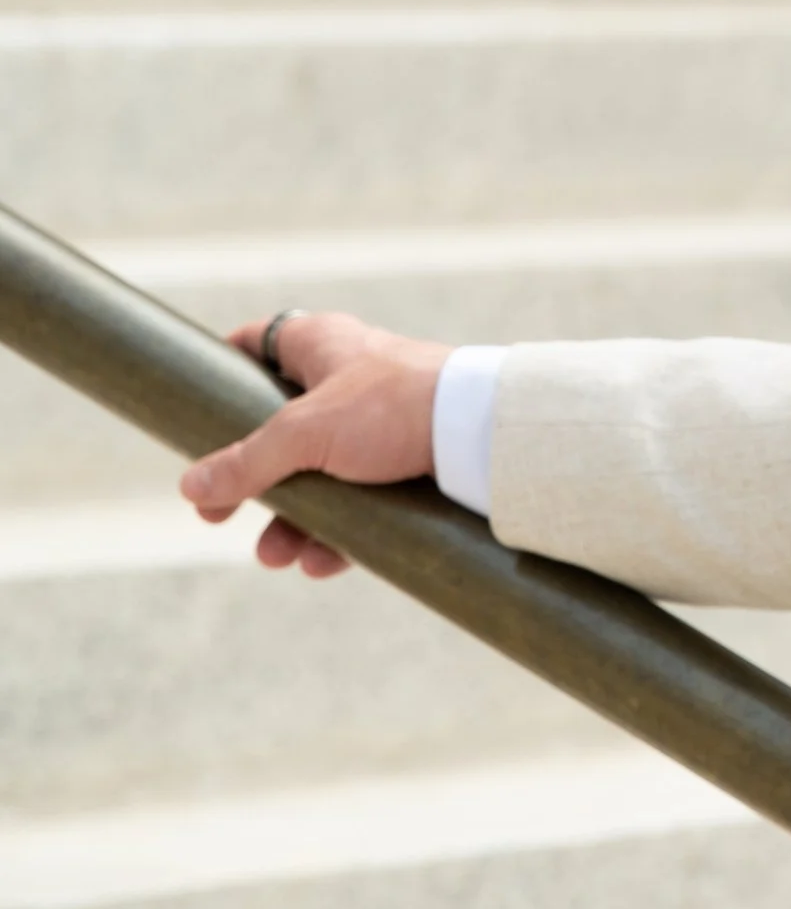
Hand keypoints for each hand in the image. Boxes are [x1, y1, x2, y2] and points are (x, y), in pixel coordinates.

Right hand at [179, 313, 450, 577]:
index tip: (191, 414)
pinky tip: (320, 563)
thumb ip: (247, 460)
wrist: (482, 433)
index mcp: (319, 346)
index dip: (221, 374)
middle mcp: (347, 380)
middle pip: (279, 429)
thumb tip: (192, 487)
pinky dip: (338, 534)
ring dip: (293, 520)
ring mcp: (378, 425)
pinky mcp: (408, 465)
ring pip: (319, 475)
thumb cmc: (393, 406)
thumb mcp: (305, 432)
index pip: (255, 345)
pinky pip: (361, 504)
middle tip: (217, 515)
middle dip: (251, 480)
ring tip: (275, 556)